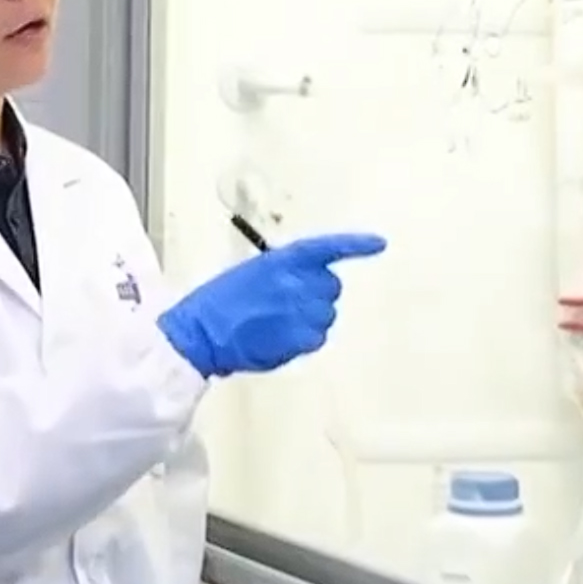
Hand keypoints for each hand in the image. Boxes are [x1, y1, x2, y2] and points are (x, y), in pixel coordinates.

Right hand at [157, 233, 386, 376]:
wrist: (203, 333)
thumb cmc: (219, 302)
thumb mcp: (251, 273)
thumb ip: (284, 274)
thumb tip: (307, 284)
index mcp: (283, 261)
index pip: (327, 248)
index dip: (355, 245)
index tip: (379, 244)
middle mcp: (298, 282)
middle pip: (331, 286)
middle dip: (316, 294)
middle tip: (287, 304)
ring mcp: (303, 311)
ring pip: (327, 313)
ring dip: (310, 318)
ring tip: (277, 323)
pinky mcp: (304, 337)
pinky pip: (318, 336)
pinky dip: (303, 339)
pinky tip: (279, 338)